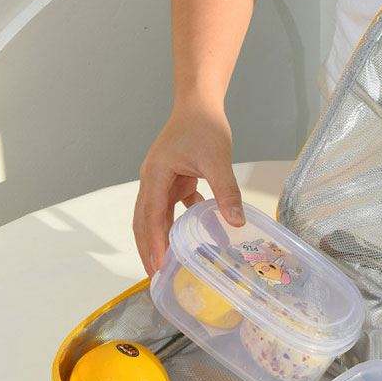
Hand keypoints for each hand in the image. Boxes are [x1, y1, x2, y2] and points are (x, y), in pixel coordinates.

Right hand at [134, 101, 244, 276]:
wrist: (199, 103)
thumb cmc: (204, 126)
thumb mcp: (217, 159)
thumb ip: (226, 191)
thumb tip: (237, 222)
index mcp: (156, 176)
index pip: (150, 217)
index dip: (154, 244)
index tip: (158, 267)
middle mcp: (152, 181)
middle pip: (144, 222)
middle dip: (148, 249)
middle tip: (155, 277)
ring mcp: (161, 180)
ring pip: (156, 217)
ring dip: (161, 240)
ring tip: (166, 265)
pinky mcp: (174, 179)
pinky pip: (172, 207)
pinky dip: (179, 223)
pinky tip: (193, 236)